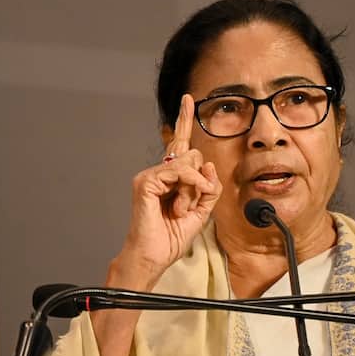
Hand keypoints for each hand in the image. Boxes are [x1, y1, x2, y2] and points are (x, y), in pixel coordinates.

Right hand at [114, 94, 221, 288]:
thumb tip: (209, 165)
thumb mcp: (202, 212)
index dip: (184, 120)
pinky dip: (189, 186)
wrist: (154, 256)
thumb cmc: (172, 236)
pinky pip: (178, 171)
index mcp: (171, 177)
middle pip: (193, 154)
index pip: (180, 144)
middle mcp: (160, 172)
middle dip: (200, 183)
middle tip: (187, 207)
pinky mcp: (145, 182)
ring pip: (188, 163)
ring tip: (180, 210)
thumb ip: (209, 188)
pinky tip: (184, 204)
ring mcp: (150, 175)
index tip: (188, 99)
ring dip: (193, 191)